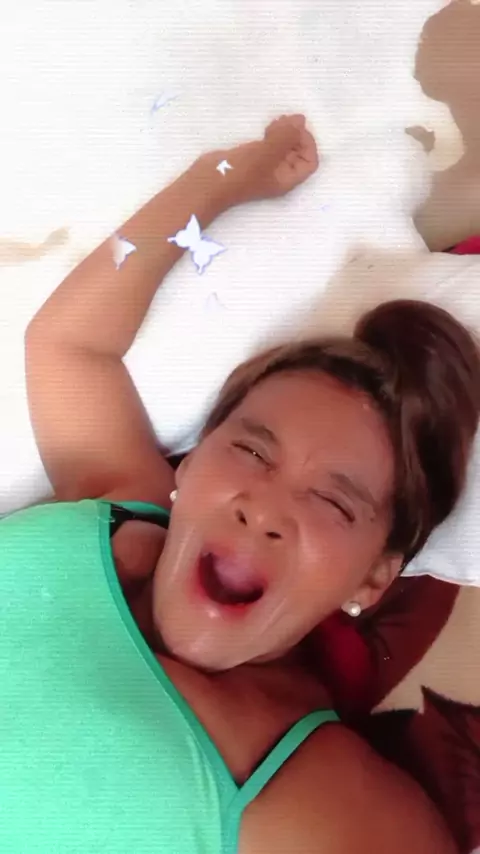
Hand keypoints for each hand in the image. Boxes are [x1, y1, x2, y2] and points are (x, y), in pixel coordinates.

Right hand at [194, 114, 319, 206]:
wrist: (207, 182)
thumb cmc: (240, 171)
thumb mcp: (266, 152)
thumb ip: (286, 135)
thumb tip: (301, 119)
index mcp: (287, 179)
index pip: (310, 162)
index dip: (308, 143)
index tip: (296, 128)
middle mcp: (279, 175)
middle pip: (298, 153)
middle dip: (296, 135)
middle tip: (285, 119)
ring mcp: (265, 167)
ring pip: (284, 148)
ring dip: (285, 132)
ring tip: (278, 119)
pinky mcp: (253, 159)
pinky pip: (270, 146)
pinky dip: (273, 134)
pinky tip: (267, 126)